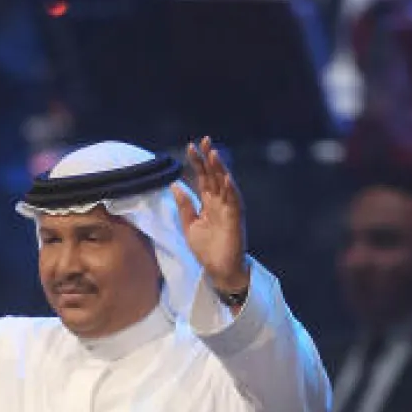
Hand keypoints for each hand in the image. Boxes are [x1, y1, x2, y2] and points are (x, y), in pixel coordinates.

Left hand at [175, 136, 247, 298]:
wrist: (218, 270)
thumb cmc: (206, 250)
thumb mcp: (189, 225)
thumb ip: (184, 205)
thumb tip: (175, 185)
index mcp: (208, 203)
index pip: (202, 178)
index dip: (197, 162)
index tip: (190, 147)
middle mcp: (220, 202)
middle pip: (214, 176)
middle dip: (209, 158)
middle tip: (204, 140)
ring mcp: (229, 209)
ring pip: (225, 184)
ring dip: (220, 169)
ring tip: (214, 153)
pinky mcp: (236, 219)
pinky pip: (235, 201)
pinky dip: (231, 189)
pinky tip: (226, 177)